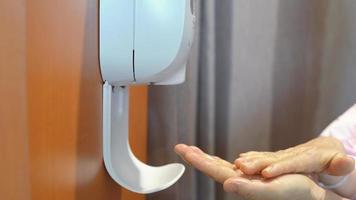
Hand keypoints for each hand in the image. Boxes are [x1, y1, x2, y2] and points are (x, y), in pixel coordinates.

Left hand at [175, 144, 325, 199]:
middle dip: (195, 156)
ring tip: (192, 151)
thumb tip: (226, 183)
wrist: (307, 194)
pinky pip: (228, 166)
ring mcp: (244, 178)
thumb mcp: (270, 190)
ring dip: (204, 158)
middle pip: (211, 167)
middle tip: (180, 147)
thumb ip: (247, 188)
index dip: (196, 160)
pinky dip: (218, 161)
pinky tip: (215, 160)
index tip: (182, 149)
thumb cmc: (292, 192)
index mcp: (240, 183)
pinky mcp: (251, 175)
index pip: (212, 170)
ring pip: (218, 166)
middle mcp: (239, 180)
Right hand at [235, 137, 354, 177]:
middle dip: (257, 163)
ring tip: (237, 163)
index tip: (266, 172)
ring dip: (251, 160)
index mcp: (308, 157)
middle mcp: (292, 154)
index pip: (293, 162)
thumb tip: (348, 162)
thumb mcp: (337, 160)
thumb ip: (339, 164)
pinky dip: (251, 157)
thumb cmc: (332, 157)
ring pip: (265, 157)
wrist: (324, 147)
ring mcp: (284, 155)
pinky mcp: (278, 157)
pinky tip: (239, 159)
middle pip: (274, 159)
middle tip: (242, 166)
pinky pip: (263, 157)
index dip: (279, 167)